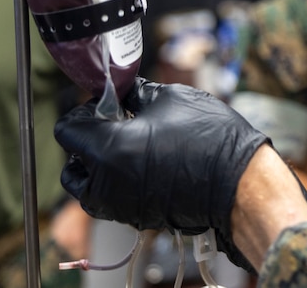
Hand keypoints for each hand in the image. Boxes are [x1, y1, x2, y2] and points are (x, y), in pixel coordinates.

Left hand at [55, 78, 268, 243]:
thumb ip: (135, 93)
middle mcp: (104, 185)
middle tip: (118, 123)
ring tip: (132, 144)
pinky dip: (118, 180)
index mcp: (106, 150)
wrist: (238, 181)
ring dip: (100, 164)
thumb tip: (120, 90)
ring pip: (89, 186)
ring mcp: (119, 206)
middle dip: (89, 140)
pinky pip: (111, 198)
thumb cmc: (207, 137)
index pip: (67, 130)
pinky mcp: (135, 217)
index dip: (84, 111)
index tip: (107, 103)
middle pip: (73, 162)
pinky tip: (147, 161)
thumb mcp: (169, 98)